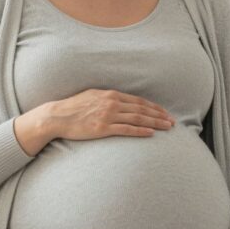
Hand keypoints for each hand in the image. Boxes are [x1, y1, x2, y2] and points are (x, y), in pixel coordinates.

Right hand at [16, 89, 174, 155]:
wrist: (57, 116)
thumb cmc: (74, 107)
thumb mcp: (93, 96)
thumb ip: (109, 98)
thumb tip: (122, 102)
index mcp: (111, 95)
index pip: (138, 101)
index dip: (154, 107)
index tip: (164, 113)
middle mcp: (112, 103)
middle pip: (142, 110)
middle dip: (159, 115)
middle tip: (172, 122)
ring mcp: (108, 116)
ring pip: (138, 119)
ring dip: (155, 123)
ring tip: (167, 127)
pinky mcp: (102, 128)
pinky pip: (126, 130)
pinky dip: (140, 131)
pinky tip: (151, 133)